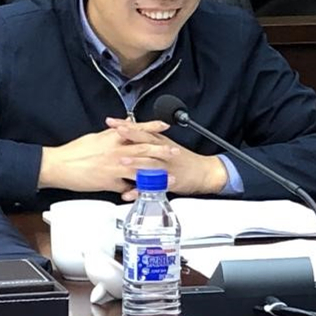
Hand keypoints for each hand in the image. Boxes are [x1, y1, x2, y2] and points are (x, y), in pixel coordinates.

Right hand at [38, 119, 175, 196]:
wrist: (59, 165)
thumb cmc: (74, 152)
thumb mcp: (94, 138)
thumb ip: (110, 136)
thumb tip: (120, 132)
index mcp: (112, 137)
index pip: (136, 130)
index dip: (152, 127)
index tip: (165, 126)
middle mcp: (116, 151)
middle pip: (144, 150)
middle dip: (162, 151)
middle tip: (176, 152)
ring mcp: (114, 167)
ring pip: (141, 170)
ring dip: (157, 175)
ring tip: (170, 178)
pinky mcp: (109, 182)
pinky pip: (127, 188)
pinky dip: (137, 191)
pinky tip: (146, 193)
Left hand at [106, 118, 227, 200]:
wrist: (204, 172)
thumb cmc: (182, 158)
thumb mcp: (165, 143)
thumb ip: (148, 137)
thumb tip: (130, 129)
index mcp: (160, 141)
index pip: (141, 130)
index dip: (126, 125)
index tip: (111, 122)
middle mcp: (162, 151)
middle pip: (145, 141)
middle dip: (130, 137)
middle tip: (116, 133)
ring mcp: (166, 167)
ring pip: (149, 162)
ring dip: (136, 162)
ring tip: (122, 162)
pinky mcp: (168, 182)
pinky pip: (152, 186)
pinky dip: (140, 190)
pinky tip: (129, 193)